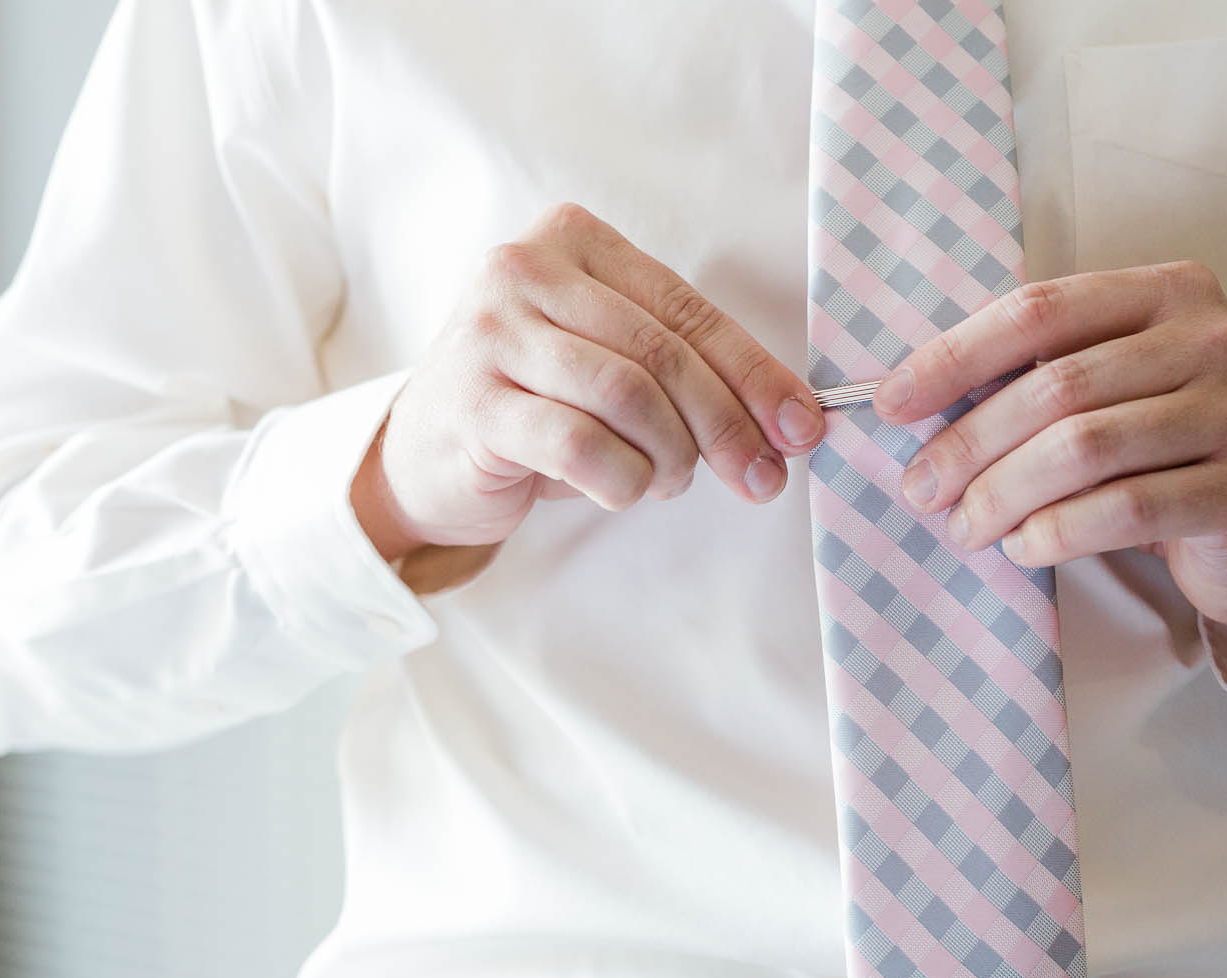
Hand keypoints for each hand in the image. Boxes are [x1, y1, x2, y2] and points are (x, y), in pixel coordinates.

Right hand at [351, 202, 828, 560]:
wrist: (425, 453)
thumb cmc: (535, 404)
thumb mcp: (609, 362)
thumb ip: (685, 368)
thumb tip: (789, 419)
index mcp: (572, 239)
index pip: (686, 308)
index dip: (754, 373)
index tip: (801, 428)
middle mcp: (523, 270)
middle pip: (661, 351)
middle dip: (726, 424)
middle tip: (759, 477)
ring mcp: (490, 334)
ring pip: (627, 396)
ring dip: (670, 456)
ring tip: (668, 481)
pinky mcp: (474, 403)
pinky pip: (580, 446)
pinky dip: (622, 480)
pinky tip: (621, 489)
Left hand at [873, 260, 1226, 644]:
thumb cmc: (1166, 451)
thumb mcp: (1114, 390)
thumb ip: (1042, 375)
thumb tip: (909, 401)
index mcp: (1170, 292)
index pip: (1039, 312)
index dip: (954, 357)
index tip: (890, 404)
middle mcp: (1215, 338)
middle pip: (1056, 387)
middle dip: (970, 443)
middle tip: (920, 489)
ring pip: (1086, 449)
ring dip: (1004, 494)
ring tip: (965, 527)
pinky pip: (1127, 509)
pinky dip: (1059, 531)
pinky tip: (1025, 546)